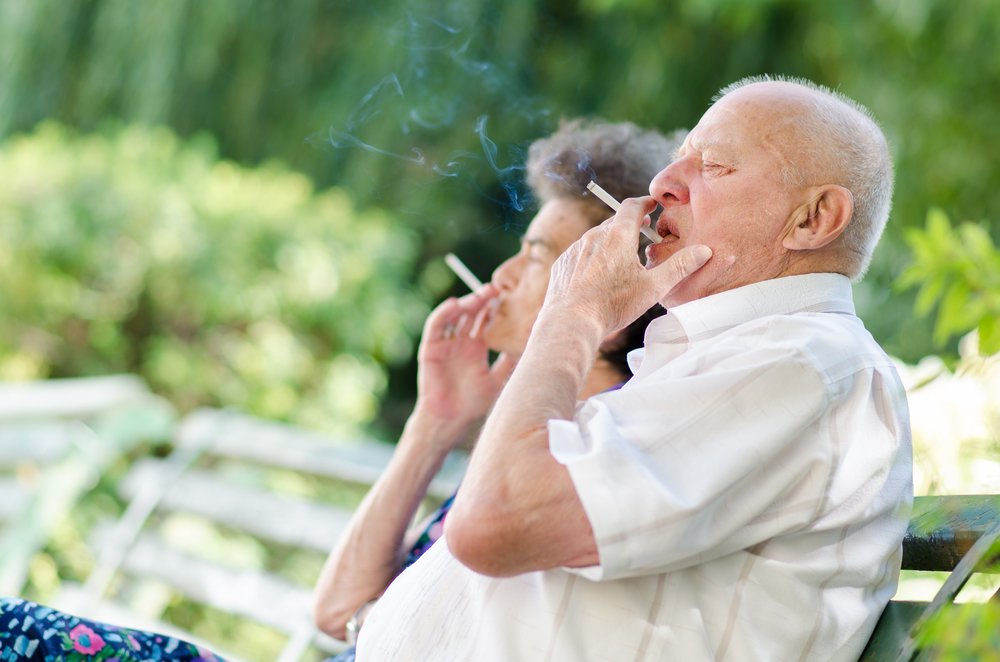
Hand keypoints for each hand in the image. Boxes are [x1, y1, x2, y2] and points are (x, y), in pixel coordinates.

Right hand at [414, 284, 515, 424]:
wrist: (450, 420)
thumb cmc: (474, 404)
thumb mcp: (499, 379)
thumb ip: (510, 362)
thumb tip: (529, 344)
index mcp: (476, 348)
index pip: (485, 321)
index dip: (494, 308)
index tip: (508, 296)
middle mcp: (461, 343)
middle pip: (471, 314)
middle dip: (482, 300)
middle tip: (497, 288)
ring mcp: (446, 344)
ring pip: (455, 316)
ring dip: (466, 303)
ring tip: (480, 295)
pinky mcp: (431, 348)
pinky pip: (436, 326)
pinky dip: (444, 313)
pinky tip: (455, 304)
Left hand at [543, 196, 711, 335]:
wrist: (571, 322)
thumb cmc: (613, 305)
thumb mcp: (653, 287)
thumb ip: (679, 267)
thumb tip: (704, 251)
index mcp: (617, 236)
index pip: (632, 206)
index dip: (644, 202)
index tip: (652, 204)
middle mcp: (593, 236)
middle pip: (614, 221)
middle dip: (630, 223)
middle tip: (642, 229)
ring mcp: (575, 249)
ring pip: (596, 237)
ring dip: (610, 240)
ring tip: (622, 255)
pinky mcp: (562, 263)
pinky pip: (580, 253)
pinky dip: (592, 257)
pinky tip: (598, 274)